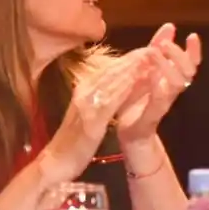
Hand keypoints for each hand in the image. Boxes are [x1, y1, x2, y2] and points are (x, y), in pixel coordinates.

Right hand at [38, 50, 155, 183]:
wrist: (55, 162)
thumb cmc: (73, 140)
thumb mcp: (88, 113)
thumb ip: (100, 97)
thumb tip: (118, 81)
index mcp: (84, 90)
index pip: (107, 70)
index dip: (127, 59)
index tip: (146, 49)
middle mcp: (84, 92)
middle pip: (111, 71)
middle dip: (132, 58)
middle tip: (153, 47)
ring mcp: (86, 104)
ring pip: (112, 81)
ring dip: (131, 68)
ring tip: (150, 57)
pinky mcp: (91, 120)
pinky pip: (111, 100)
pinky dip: (125, 88)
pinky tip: (138, 81)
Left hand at [115, 23, 201, 144]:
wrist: (129, 133)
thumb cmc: (137, 99)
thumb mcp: (145, 69)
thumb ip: (157, 49)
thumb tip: (170, 26)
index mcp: (172, 79)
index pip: (191, 63)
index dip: (195, 50)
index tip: (192, 36)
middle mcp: (172, 90)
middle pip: (188, 72)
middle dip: (179, 55)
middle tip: (164, 44)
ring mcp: (164, 103)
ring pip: (177, 83)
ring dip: (167, 66)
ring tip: (153, 53)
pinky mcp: (152, 116)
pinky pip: (160, 101)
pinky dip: (159, 87)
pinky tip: (153, 77)